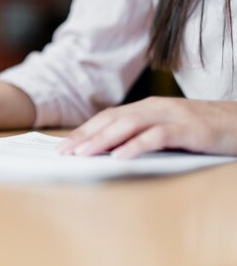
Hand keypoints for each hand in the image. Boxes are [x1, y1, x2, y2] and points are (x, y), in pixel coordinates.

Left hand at [57, 97, 236, 158]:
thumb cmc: (204, 131)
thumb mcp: (167, 131)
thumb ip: (141, 137)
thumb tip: (108, 153)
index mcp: (147, 108)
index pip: (107, 118)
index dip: (83, 131)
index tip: (62, 147)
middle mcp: (156, 107)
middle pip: (112, 120)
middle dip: (85, 136)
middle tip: (63, 153)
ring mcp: (173, 116)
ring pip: (130, 125)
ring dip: (103, 140)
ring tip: (83, 154)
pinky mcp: (191, 129)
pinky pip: (158, 136)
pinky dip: (137, 146)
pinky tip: (120, 157)